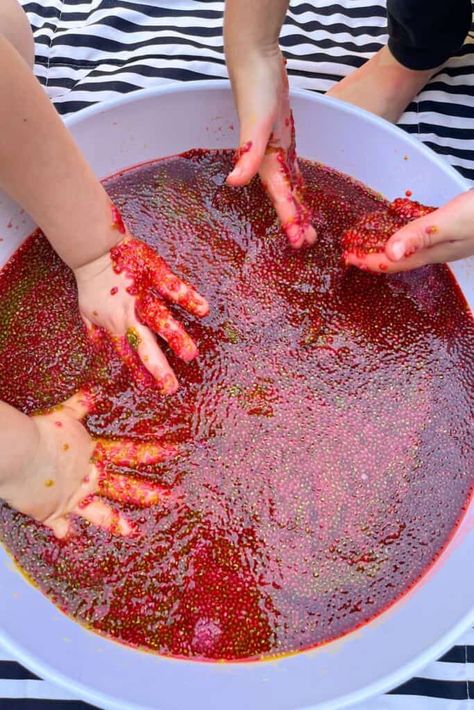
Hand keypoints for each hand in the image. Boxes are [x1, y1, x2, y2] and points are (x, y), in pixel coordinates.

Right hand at [0, 392, 174, 538]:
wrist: (22, 455)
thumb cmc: (43, 431)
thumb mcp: (65, 414)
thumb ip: (81, 404)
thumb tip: (93, 391)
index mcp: (94, 453)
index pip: (131, 452)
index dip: (155, 452)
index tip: (176, 452)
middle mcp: (89, 477)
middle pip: (125, 486)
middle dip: (150, 493)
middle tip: (173, 497)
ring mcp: (74, 497)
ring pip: (102, 512)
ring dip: (117, 522)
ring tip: (133, 531)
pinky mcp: (53, 512)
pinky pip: (60, 525)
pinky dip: (63, 530)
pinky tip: (67, 537)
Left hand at [74, 216, 208, 393]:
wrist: (93, 250)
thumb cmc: (92, 282)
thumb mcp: (87, 312)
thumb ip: (95, 333)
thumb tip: (97, 350)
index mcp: (115, 325)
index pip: (129, 355)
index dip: (140, 372)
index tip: (153, 390)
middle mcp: (129, 315)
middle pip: (144, 345)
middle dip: (157, 367)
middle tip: (171, 387)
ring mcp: (142, 296)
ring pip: (159, 320)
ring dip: (174, 337)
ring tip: (189, 355)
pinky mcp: (154, 276)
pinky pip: (172, 287)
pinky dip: (186, 297)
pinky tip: (203, 309)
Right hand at [226, 50, 315, 248]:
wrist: (255, 61)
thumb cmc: (255, 89)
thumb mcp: (256, 122)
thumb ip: (248, 153)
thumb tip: (234, 182)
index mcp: (265, 162)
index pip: (280, 198)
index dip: (289, 221)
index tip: (299, 243)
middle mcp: (269, 161)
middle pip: (285, 198)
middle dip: (296, 220)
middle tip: (308, 242)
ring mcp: (276, 149)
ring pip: (289, 186)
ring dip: (296, 205)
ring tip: (307, 226)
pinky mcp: (281, 137)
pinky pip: (290, 167)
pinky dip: (295, 183)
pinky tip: (300, 190)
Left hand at [343, 192, 473, 272]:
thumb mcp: (451, 222)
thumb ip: (420, 236)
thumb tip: (388, 254)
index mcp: (435, 252)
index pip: (393, 262)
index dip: (369, 261)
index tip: (346, 259)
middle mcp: (440, 250)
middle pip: (400, 258)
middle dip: (376, 257)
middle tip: (352, 253)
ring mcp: (450, 240)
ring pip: (412, 248)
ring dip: (390, 246)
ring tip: (372, 243)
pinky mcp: (458, 227)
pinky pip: (424, 236)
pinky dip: (408, 234)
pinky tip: (407, 228)